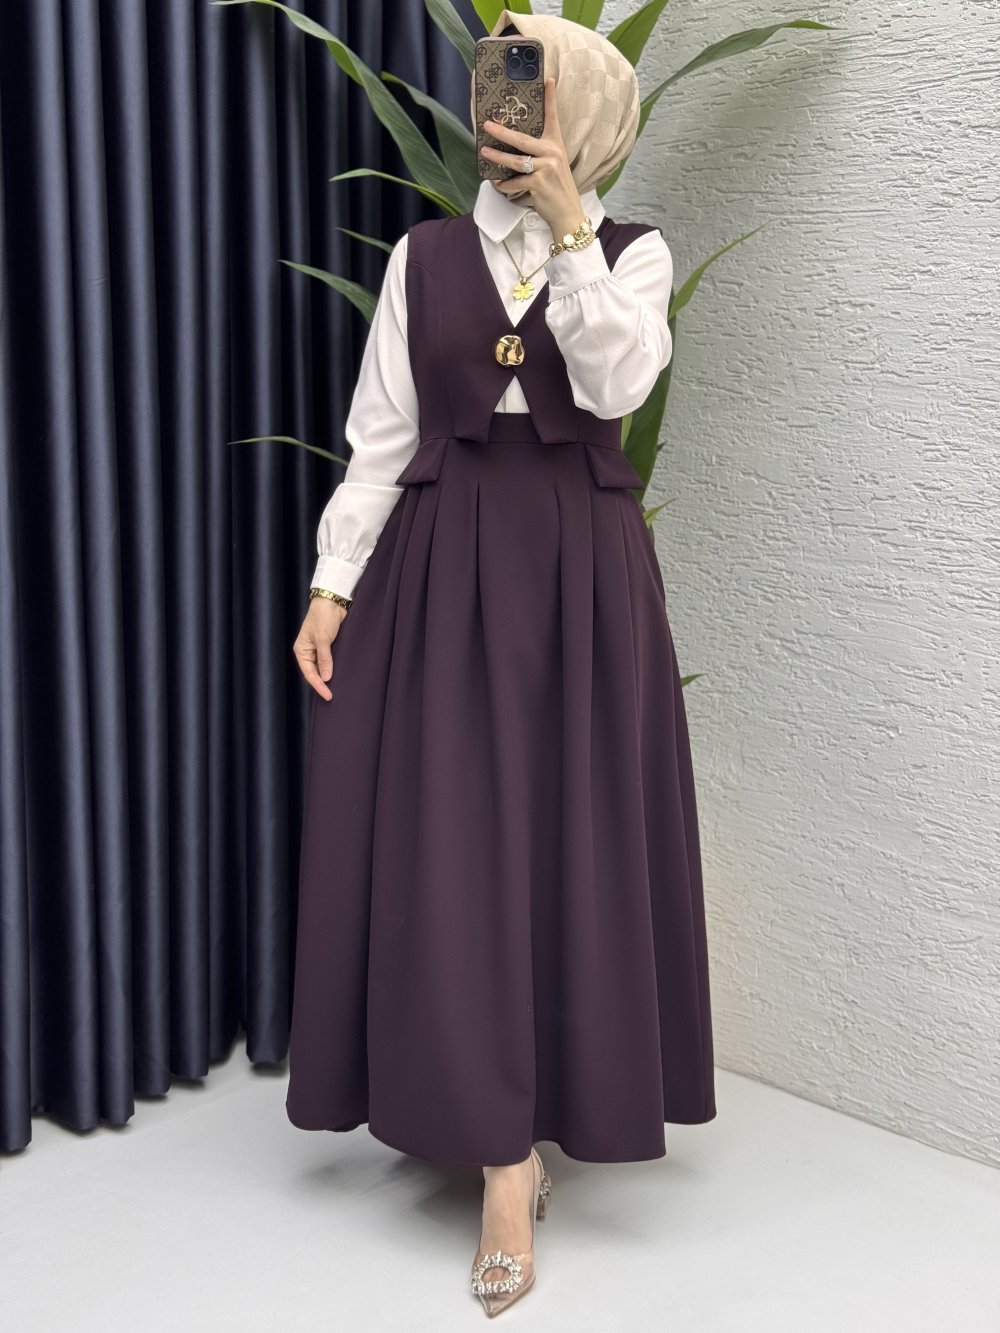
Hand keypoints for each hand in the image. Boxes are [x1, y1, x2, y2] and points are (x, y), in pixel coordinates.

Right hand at [293, 597, 348, 700]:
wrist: (333, 601)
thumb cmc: (323, 617)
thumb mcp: (323, 638)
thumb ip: (325, 658)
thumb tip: (326, 678)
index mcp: (302, 650)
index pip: (309, 673)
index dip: (318, 686)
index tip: (328, 695)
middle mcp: (308, 651)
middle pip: (314, 673)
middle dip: (323, 684)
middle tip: (333, 696)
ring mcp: (318, 649)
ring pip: (322, 668)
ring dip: (329, 677)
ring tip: (337, 689)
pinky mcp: (328, 646)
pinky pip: (330, 661)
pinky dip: (334, 668)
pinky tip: (340, 675)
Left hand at [480, 76, 585, 240]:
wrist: (568, 212)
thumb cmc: (557, 188)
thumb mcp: (554, 165)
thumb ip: (540, 153)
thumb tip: (514, 147)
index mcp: (555, 145)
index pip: (552, 117)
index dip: (550, 98)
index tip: (548, 80)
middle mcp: (552, 153)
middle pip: (521, 139)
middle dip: (501, 131)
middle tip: (487, 125)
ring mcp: (545, 168)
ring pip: (514, 161)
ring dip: (496, 158)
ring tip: (484, 153)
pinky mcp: (538, 184)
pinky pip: (514, 182)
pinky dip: (504, 185)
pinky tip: (498, 184)